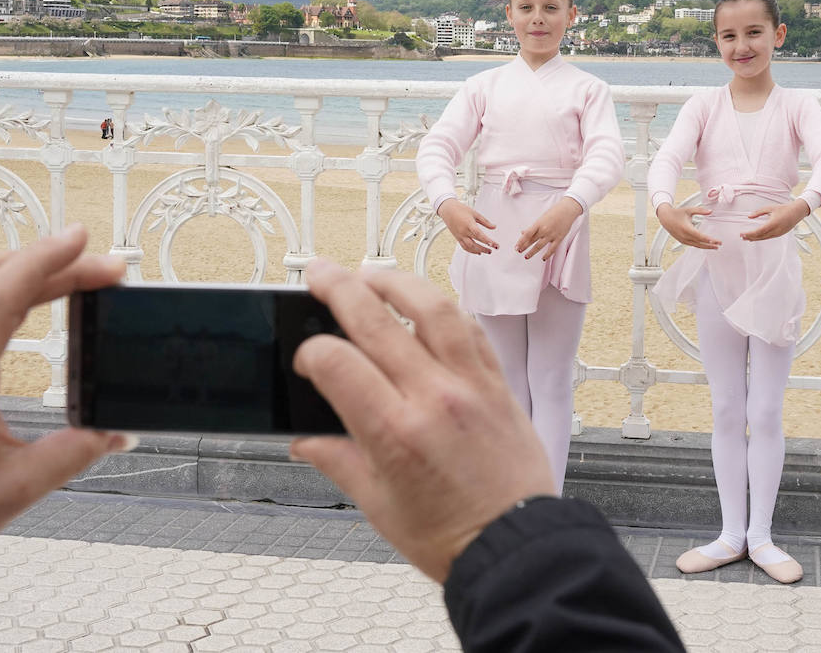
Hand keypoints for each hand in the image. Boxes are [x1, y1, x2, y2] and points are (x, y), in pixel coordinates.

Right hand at [290, 259, 554, 582]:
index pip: (336, 363)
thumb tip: (305, 440)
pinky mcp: (497, 383)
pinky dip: (442, 309)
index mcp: (393, 433)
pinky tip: (425, 305)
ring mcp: (470, 385)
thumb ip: (337, 461)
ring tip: (371, 274)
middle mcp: (433, 398)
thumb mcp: (377, 505)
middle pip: (375, 318)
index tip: (307, 359)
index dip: (310, 352)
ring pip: (430, 306)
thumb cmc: (452, 536)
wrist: (516, 547)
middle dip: (339, 287)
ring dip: (395, 281)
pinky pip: (469, 329)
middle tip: (320, 274)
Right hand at [437, 199, 497, 254]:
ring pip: (469, 247)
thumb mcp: (475, 213)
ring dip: (479, 251)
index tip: (494, 244)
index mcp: (469, 224)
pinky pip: (464, 247)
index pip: (479, 235)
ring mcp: (460, 236)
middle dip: (485, 248)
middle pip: (475, 243)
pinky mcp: (457, 238)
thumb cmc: (460, 209)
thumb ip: (485, 221)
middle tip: (493, 249)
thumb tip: (494, 227)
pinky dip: (471, 251)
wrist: (448, 210)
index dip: (486, 240)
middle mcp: (463, 231)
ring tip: (487, 251)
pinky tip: (478, 252)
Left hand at [516, 197, 582, 260]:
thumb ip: (533, 227)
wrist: (567, 210)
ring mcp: (552, 235)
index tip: (516, 246)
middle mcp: (544, 230)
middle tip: (518, 251)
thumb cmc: (554, 212)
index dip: (521, 241)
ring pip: (539, 246)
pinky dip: (547, 255)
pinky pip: (552, 249)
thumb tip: (523, 232)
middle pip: (531, 240)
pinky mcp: (559, 238)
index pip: (527, 234)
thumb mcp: (541, 218)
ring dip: (532, 252)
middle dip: (524, 247)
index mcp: (539, 224)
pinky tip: (543, 258)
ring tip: (526, 257)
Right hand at [656, 203, 720, 248]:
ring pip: (697, 245)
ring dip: (706, 247)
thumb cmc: (676, 213)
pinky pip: (692, 245)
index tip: (717, 241)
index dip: (710, 240)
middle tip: (718, 245)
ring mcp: (683, 240)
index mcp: (687, 229)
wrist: (665, 217)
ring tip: (714, 247)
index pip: (701, 237)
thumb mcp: (689, 210)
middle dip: (710, 245)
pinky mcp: (682, 241)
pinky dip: (700, 246)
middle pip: (700, 243)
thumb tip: (710, 211)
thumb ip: (700, 210)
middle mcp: (685, 236)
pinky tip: (705, 245)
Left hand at [741, 199, 810, 240]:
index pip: (758, 231)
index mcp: (773, 223)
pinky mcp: (779, 234)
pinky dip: (760, 238)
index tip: (742, 234)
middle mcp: (776, 230)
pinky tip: (755, 238)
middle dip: (750, 237)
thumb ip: (759, 212)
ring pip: (764, 238)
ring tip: (745, 238)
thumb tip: (749, 216)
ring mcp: (778, 233)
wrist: (797, 212)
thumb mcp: (770, 208)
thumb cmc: (784, 208)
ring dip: (754, 239)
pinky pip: (768, 237)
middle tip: (741, 237)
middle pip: (760, 236)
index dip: (749, 234)